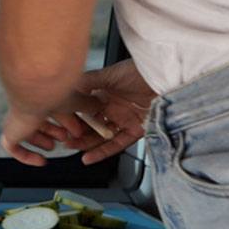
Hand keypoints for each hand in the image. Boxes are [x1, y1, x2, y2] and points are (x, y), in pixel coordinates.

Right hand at [1, 60, 154, 166]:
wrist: (170, 79)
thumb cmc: (141, 71)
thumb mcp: (109, 74)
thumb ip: (87, 82)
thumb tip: (65, 87)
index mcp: (104, 92)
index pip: (83, 107)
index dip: (71, 115)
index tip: (58, 121)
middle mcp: (113, 107)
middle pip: (90, 124)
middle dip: (75, 132)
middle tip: (61, 137)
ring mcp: (125, 119)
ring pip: (101, 136)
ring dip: (86, 143)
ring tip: (71, 147)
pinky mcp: (137, 130)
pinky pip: (117, 144)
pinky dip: (103, 152)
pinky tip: (89, 157)